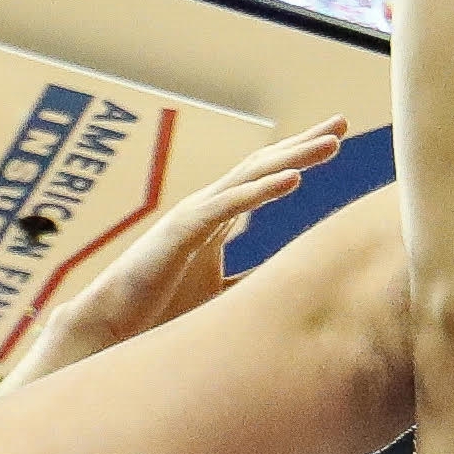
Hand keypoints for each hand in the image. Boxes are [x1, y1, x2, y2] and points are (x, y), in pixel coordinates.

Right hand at [13, 119, 350, 382]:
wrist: (112, 330)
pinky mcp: (180, 233)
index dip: (299, 156)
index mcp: (216, 220)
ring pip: (250, 178)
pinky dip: (260, 191)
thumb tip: (288, 282)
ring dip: (292, 158)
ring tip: (331, 144)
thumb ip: (251, 281)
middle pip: (262, 167)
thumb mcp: (221, 295)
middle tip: (341, 123)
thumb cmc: (160, 313)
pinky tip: (292, 179)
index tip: (336, 139)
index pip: (264, 178)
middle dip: (302, 144)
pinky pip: (227, 207)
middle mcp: (207, 210)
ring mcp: (192, 217)